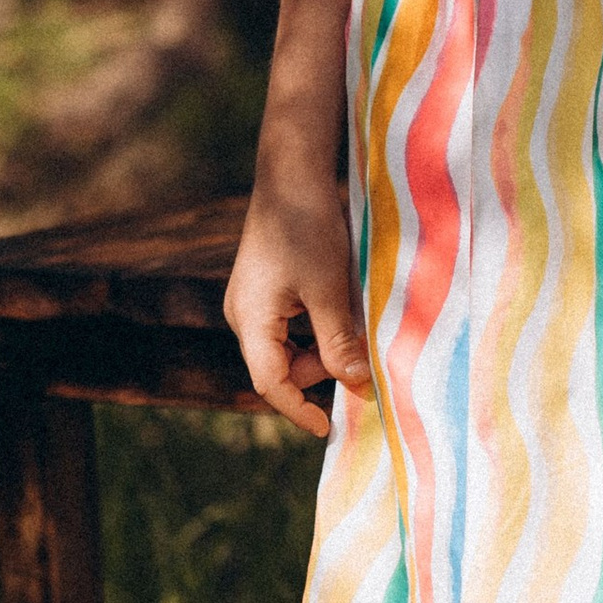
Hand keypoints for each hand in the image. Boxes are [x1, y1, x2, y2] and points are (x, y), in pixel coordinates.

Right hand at [225, 180, 370, 441]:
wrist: (292, 174)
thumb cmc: (307, 228)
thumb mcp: (328, 289)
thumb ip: (338, 341)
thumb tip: (356, 385)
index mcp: (249, 319)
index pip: (270, 382)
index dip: (299, 409)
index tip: (327, 428)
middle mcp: (243, 314)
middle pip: (278, 366)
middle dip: (319, 370)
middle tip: (358, 357)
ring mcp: (251, 301)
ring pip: (287, 346)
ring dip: (321, 347)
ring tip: (353, 327)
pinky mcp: (265, 287)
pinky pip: (289, 325)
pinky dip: (316, 328)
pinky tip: (340, 312)